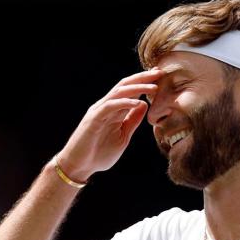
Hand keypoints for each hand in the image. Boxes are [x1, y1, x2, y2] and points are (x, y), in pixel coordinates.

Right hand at [54, 68, 162, 183]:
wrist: (79, 166)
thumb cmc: (98, 154)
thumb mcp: (122, 136)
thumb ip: (132, 121)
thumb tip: (144, 105)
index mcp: (114, 110)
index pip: (130, 91)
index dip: (144, 82)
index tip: (161, 76)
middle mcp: (106, 106)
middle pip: (125, 86)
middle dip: (142, 78)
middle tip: (160, 72)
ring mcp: (99, 111)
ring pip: (119, 92)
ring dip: (137, 88)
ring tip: (154, 86)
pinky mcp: (94, 119)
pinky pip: (111, 106)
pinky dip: (125, 103)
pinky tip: (138, 102)